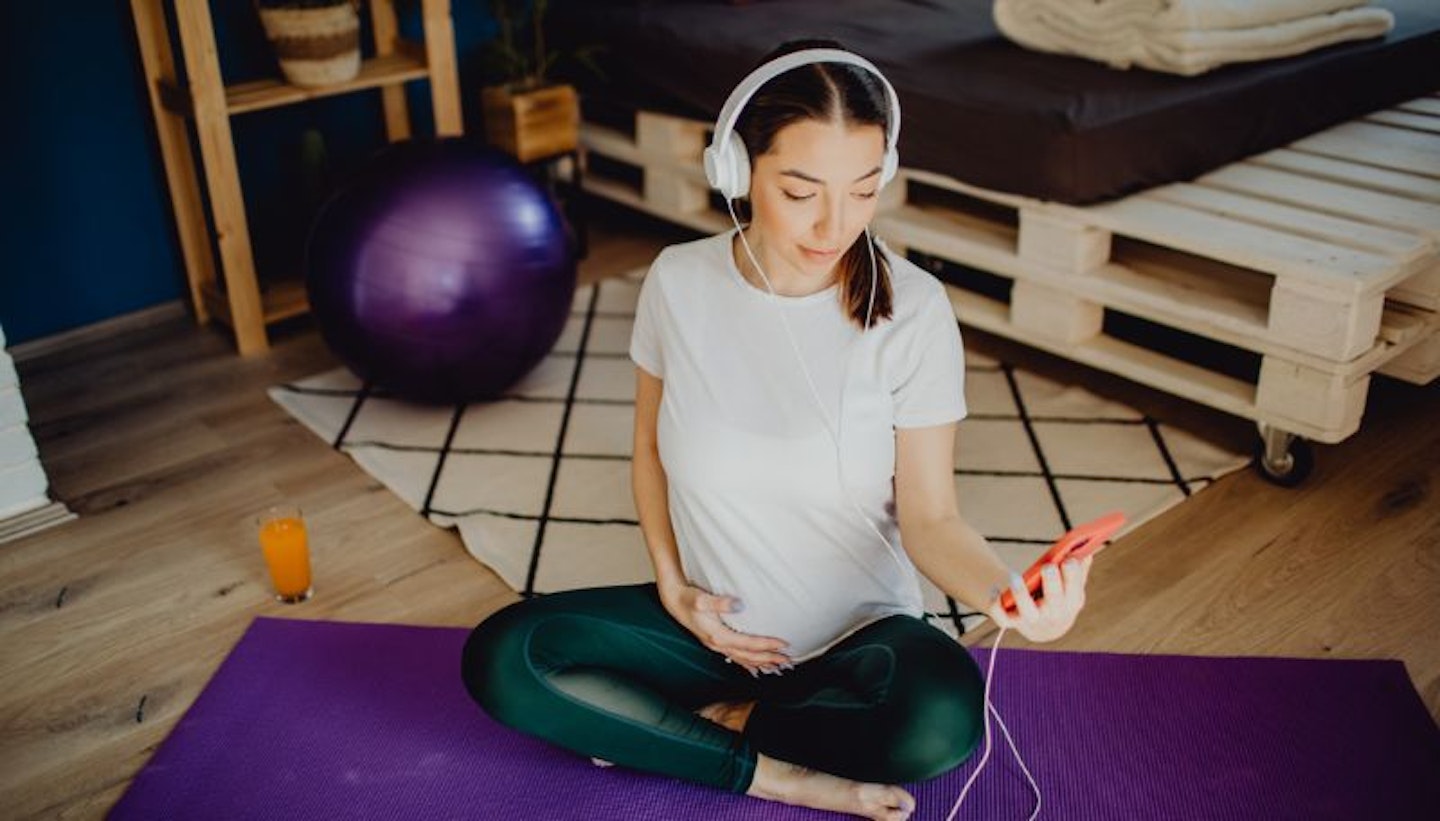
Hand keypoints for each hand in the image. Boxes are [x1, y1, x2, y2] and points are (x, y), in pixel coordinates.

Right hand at [658, 580, 790, 674]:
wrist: (674, 600)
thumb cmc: (688, 598)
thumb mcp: (702, 599)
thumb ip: (720, 603)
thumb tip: (739, 604)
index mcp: (718, 635)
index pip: (748, 643)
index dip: (767, 645)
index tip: (783, 644)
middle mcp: (718, 644)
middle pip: (748, 656)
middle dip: (769, 658)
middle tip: (788, 661)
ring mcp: (717, 646)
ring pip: (743, 659)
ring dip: (761, 663)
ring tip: (777, 667)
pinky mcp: (716, 643)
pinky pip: (736, 657)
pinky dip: (748, 663)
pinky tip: (756, 667)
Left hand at [985, 557, 1090, 642]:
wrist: (1045, 627)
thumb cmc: (1060, 598)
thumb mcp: (1072, 587)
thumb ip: (1079, 570)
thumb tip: (1085, 552)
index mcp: (1071, 602)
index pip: (1074, 590)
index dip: (1072, 576)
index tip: (1069, 560)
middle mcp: (1053, 614)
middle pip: (1054, 599)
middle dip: (1052, 582)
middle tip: (1048, 567)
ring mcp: (1032, 619)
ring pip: (1027, 610)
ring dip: (1021, 594)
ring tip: (1016, 577)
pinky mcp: (1012, 621)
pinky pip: (1002, 618)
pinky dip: (996, 606)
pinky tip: (994, 590)